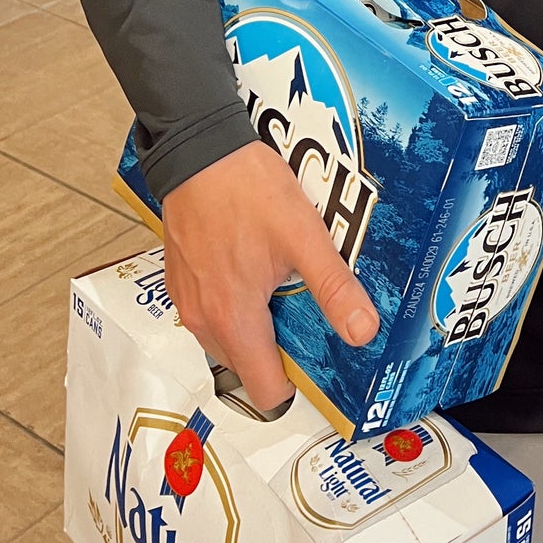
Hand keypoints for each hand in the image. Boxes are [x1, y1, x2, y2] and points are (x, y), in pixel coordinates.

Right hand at [161, 139, 379, 411]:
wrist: (198, 151)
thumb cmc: (248, 190)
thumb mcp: (304, 237)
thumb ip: (333, 287)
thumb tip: (363, 332)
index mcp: (234, 320)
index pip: (264, 390)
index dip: (294, 385)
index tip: (318, 362)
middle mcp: (204, 321)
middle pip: (247, 365)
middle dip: (279, 351)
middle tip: (308, 314)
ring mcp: (187, 301)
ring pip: (228, 338)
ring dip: (256, 325)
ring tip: (284, 286)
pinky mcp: (180, 279)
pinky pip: (212, 311)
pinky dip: (234, 303)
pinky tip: (256, 267)